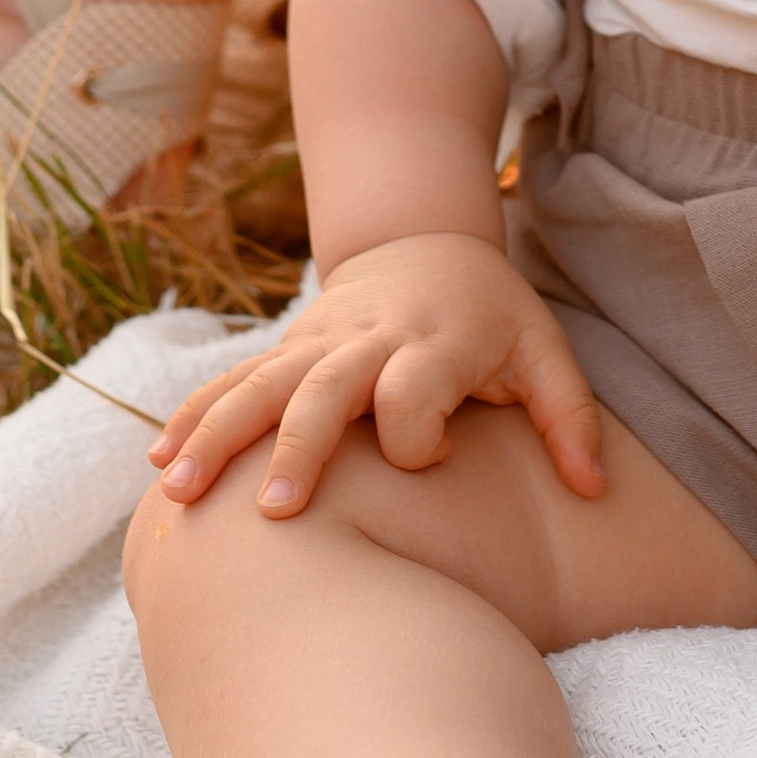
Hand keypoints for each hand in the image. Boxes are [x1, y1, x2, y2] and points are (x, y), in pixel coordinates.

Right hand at [145, 230, 603, 517]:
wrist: (424, 245)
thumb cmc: (493, 316)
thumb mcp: (545, 352)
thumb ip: (570, 418)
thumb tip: (596, 491)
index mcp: (435, 343)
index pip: (415, 390)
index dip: (419, 430)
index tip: (430, 457)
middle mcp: (370, 342)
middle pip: (327, 390)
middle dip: (299, 446)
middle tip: (274, 512)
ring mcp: (320, 344)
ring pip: (261, 385)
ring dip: (219, 434)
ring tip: (179, 491)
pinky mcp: (288, 350)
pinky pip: (234, 382)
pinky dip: (196, 417)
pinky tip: (159, 463)